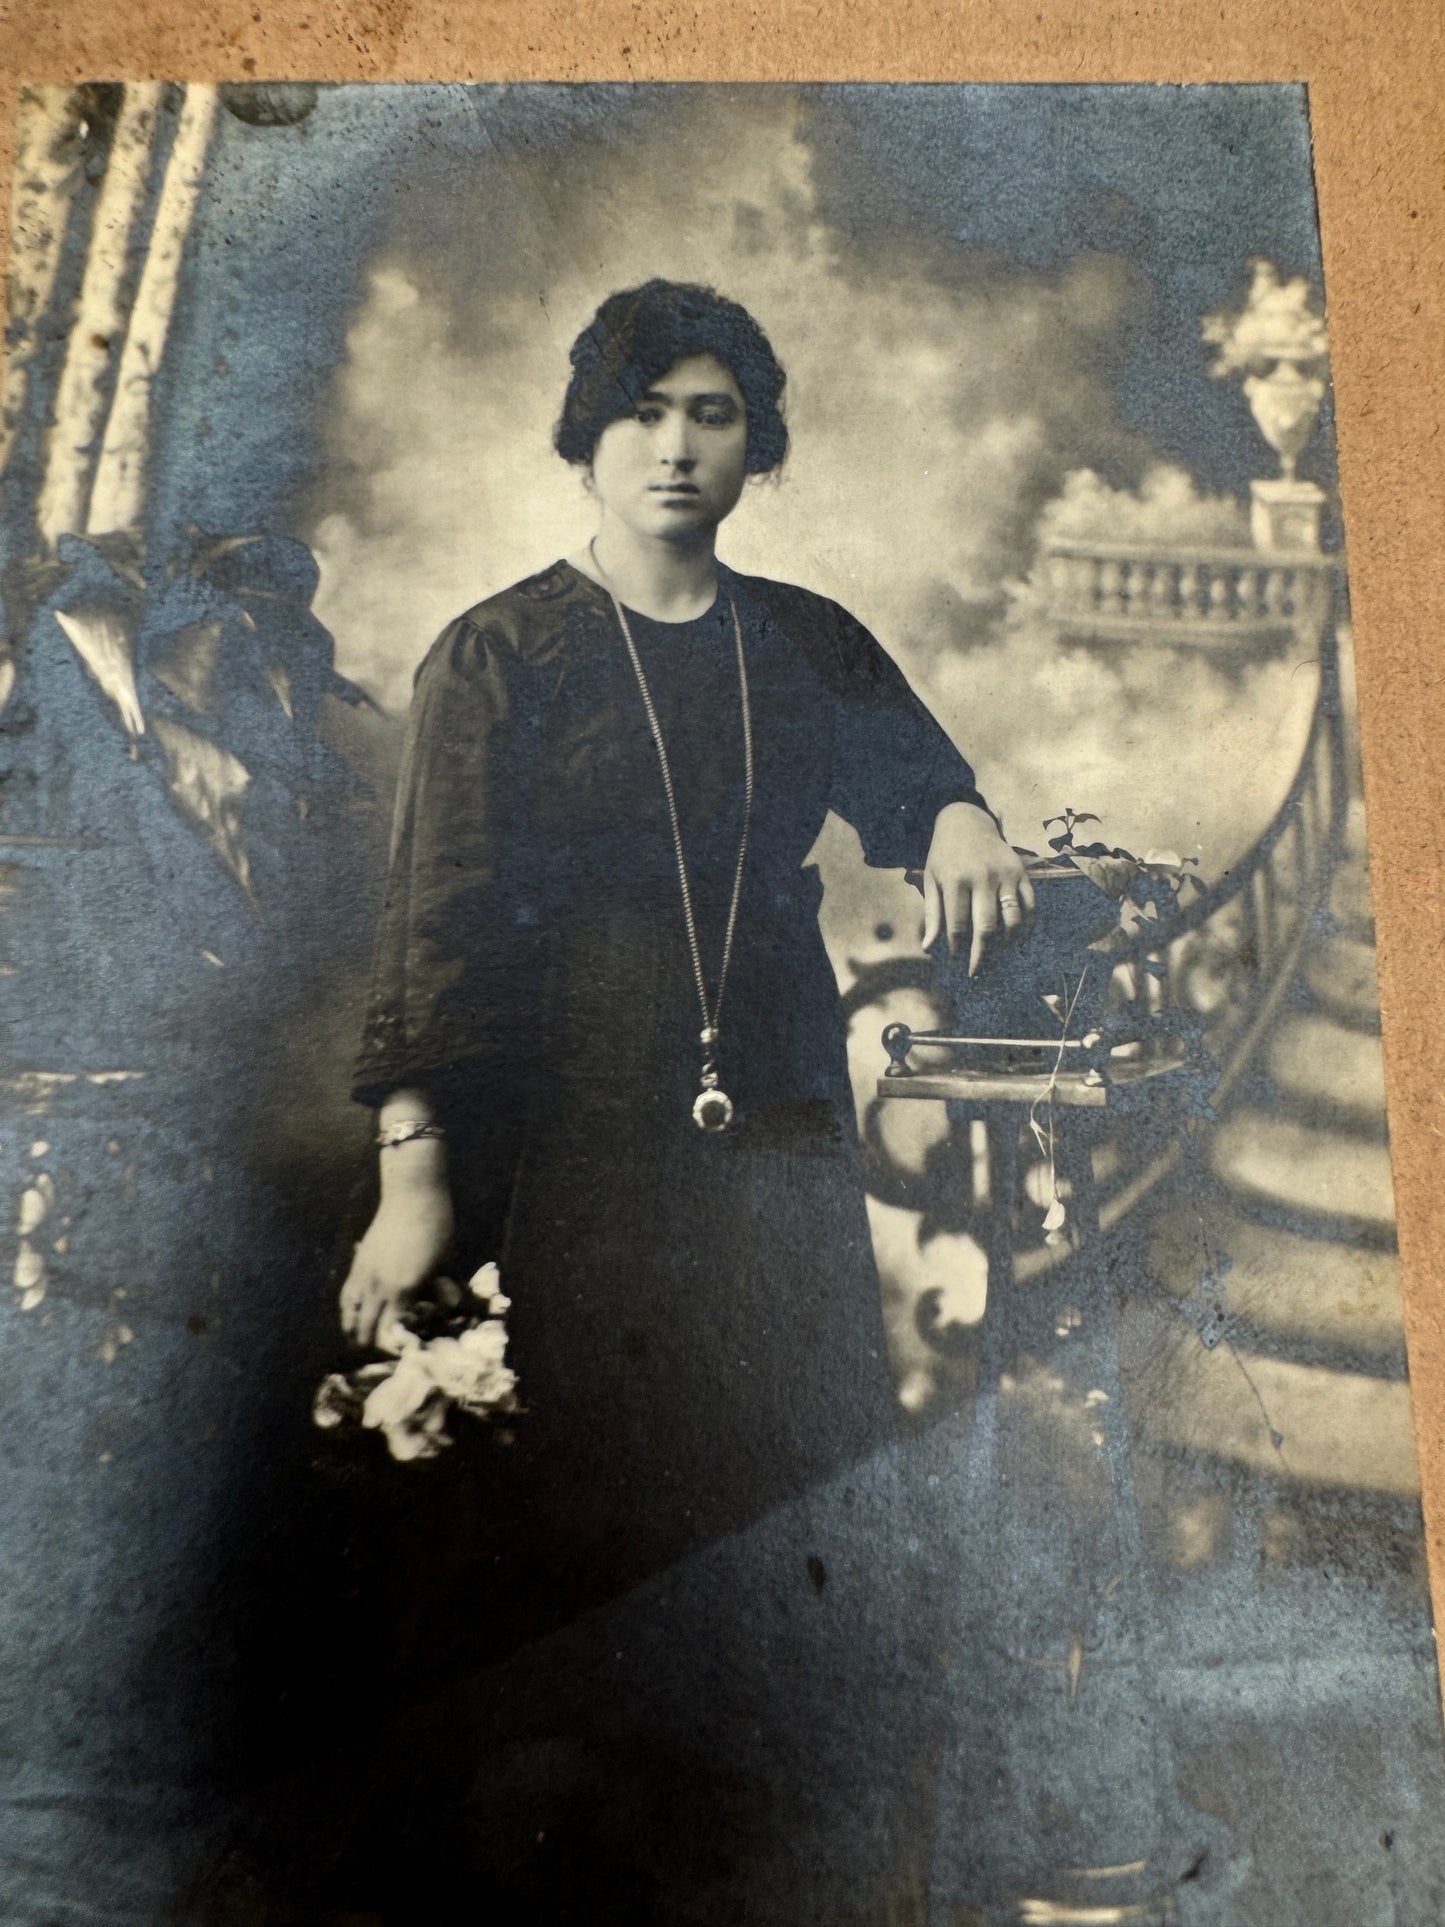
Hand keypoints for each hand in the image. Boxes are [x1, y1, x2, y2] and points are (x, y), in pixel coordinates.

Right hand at [339, 1184, 454, 1349]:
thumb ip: (441, 1289)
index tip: (404, 1353)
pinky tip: (351, 1313)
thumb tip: (446, 1308)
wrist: (413, 1195)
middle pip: (368, 1327)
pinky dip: (348, 1308)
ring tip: (357, 1341)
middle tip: (380, 1355)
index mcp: (405, 1289)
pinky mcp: (359, 1262)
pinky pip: (348, 1293)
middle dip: (372, 1345)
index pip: (394, 1330)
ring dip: (354, 1329)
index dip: (397, 1346)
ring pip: (351, 1312)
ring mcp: (366, 1273)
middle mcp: (380, 1285)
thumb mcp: (444, 1263)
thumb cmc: (437, 1227)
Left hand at [919, 802, 1035, 975]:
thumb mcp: (931, 880)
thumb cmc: (944, 856)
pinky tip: (1019, 941)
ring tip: (1000, 958)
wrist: (967, 821)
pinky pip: (1031, 906)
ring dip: (1008, 944)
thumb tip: (929, 948)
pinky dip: (1027, 927)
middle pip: (986, 927)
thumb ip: (932, 914)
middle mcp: (983, 878)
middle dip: (981, 955)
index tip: (955, 962)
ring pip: (1012, 919)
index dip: (956, 949)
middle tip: (977, 973)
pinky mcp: (1022, 873)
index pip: (957, 926)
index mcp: (956, 880)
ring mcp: (1006, 875)